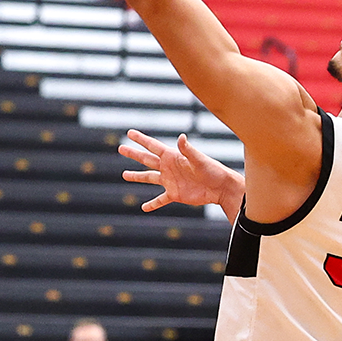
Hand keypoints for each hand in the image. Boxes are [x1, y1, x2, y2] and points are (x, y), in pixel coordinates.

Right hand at [119, 129, 239, 211]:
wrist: (221, 188)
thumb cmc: (212, 170)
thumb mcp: (199, 160)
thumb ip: (188, 150)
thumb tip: (181, 137)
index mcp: (173, 156)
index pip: (153, 146)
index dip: (141, 139)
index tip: (130, 133)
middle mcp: (169, 167)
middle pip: (147, 160)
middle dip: (134, 154)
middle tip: (121, 148)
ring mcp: (171, 181)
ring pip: (149, 178)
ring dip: (137, 177)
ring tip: (124, 175)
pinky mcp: (175, 194)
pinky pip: (160, 200)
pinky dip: (152, 204)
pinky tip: (144, 207)